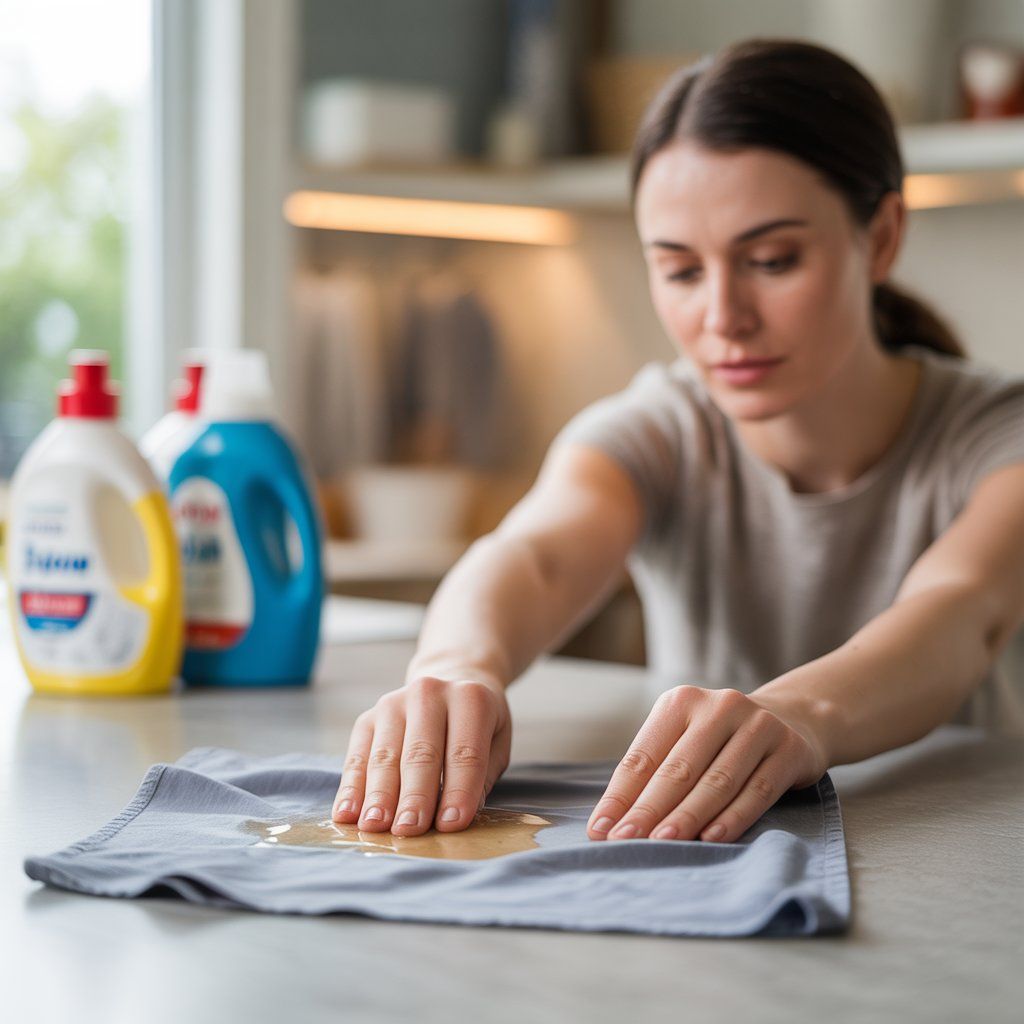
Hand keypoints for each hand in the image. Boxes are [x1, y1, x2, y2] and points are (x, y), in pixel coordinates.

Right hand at [332, 676, 511, 835]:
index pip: (465, 752)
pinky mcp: (367, 718)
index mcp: (470, 699)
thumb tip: (456, 817)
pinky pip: (356, 757)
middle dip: (415, 795)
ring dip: (379, 795)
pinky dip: (351, 788)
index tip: (451, 824)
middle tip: (410, 829)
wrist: (450, 679)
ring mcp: (393, 703)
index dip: (459, 790)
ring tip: (376, 826)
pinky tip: (347, 814)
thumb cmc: (477, 725)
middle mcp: (429, 694)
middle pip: (421, 753)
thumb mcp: (496, 742)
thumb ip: (481, 777)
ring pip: (385, 756)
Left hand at [586, 686, 827, 842]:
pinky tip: (711, 838)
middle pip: (678, 769)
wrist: (792, 720)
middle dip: (648, 809)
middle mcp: (719, 707)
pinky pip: (757, 790)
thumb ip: (652, 775)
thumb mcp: (684, 742)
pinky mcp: (788, 749)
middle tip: (624, 842)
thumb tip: (608, 823)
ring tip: (661, 844)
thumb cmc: (719, 742)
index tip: (599, 830)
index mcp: (681, 702)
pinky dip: (733, 817)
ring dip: (687, 816)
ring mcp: (757, 725)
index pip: (643, 755)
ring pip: (717, 781)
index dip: (620, 795)